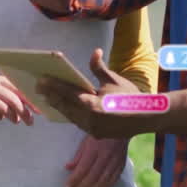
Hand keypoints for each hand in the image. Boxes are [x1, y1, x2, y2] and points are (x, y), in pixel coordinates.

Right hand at [0, 75, 38, 124]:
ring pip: (3, 108)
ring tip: (15, 121)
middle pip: (12, 100)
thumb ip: (13, 99)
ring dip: (12, 117)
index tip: (39, 111)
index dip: (30, 101)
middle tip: (29, 122)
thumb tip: (31, 111)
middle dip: (23, 112)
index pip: (19, 90)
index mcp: (0, 80)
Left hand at [36, 48, 150, 138]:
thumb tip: (95, 52)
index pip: (67, 92)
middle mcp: (89, 119)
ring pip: (70, 116)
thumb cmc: (130, 96)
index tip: (42, 80)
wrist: (147, 117)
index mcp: (92, 104)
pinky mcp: (95, 134)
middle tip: (39, 88)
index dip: (53, 86)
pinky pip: (79, 123)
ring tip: (48, 98)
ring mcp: (92, 129)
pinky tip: (65, 108)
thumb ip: (99, 68)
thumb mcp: (114, 80)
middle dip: (51, 96)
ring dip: (59, 106)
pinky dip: (71, 114)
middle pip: (64, 106)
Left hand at [64, 134, 128, 186]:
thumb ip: (78, 156)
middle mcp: (106, 156)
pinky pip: (112, 181)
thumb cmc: (100, 132)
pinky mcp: (121, 165)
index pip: (83, 169)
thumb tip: (67, 168)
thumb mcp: (86, 140)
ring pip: (102, 182)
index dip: (74, 180)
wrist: (121, 127)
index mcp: (95, 148)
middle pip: (92, 178)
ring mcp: (115, 162)